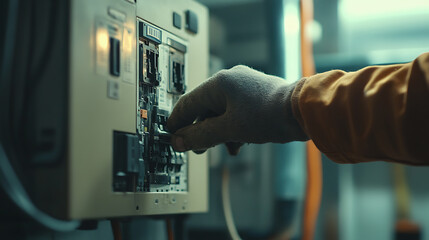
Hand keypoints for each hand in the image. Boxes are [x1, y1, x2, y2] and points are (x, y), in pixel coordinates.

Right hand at [167, 65, 307, 153]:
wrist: (302, 112)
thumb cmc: (269, 114)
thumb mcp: (229, 129)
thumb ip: (200, 136)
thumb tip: (179, 141)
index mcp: (219, 83)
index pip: (187, 103)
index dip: (176, 121)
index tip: (170, 135)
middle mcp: (230, 81)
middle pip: (203, 108)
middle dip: (200, 130)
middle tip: (195, 147)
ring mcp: (244, 87)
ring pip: (220, 112)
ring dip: (217, 131)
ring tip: (220, 147)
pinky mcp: (255, 95)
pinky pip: (235, 112)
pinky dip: (232, 128)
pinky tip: (237, 143)